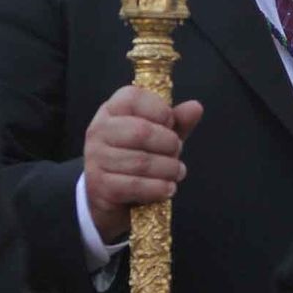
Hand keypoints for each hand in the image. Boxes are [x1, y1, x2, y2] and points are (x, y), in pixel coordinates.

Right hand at [83, 85, 201, 241]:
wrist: (110, 194)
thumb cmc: (137, 156)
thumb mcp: (159, 136)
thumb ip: (176, 121)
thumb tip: (195, 107)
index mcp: (112, 109)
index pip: (135, 98)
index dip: (161, 111)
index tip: (171, 125)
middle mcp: (99, 130)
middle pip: (141, 131)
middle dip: (169, 144)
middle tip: (177, 152)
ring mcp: (96, 158)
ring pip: (141, 162)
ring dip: (168, 169)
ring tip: (177, 172)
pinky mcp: (100, 186)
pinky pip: (135, 185)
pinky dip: (158, 188)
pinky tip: (168, 188)